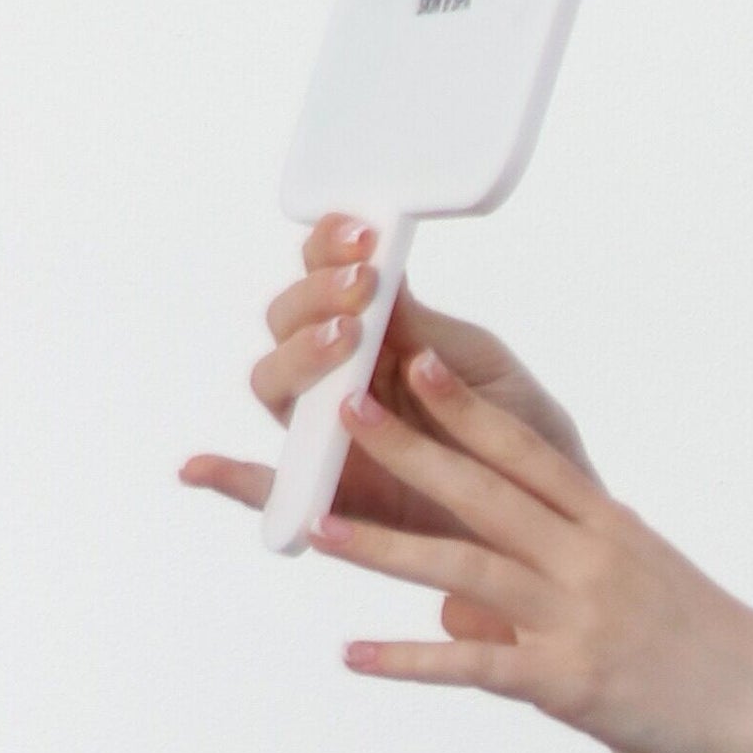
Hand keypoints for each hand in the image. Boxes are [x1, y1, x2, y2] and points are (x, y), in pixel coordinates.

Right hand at [178, 214, 589, 632]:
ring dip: (297, 355)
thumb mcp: (488, 370)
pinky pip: (267, 489)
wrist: (554, 517)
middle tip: (363, 288)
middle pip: (288, 325)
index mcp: (376, 337)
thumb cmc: (522, 433)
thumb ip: (432, 331)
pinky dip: (228, 480)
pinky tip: (198, 469)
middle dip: (316, 296)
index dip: (329, 251)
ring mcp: (327, 434)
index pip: (328, 281)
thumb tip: (382, 275)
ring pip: (277, 385)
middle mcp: (338, 380)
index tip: (362, 235)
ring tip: (344, 340)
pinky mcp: (329, 494)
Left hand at [301, 345, 752, 752]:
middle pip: (485, 495)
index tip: (419, 361)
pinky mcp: (568, 682)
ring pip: (466, 570)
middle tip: (344, 411)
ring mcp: (578, 619)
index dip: (469, 409)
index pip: (528, 456)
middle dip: (409, 449)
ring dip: (386, 549)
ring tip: (317, 529)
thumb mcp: (648, 580)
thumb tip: (498, 570)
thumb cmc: (710, 646)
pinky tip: (352, 654)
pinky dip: (409, 660)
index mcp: (609, 528)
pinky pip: (474, 667)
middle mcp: (591, 561)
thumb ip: (576, 559)